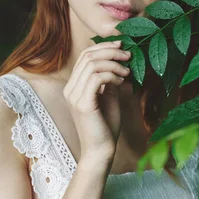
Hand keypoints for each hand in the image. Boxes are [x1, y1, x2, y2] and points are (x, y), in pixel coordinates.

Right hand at [62, 40, 130, 164]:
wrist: (101, 151)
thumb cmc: (106, 126)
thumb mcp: (109, 96)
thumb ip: (110, 79)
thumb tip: (119, 62)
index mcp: (74, 86)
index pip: (85, 56)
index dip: (103, 47)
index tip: (121, 46)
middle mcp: (70, 89)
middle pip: (88, 56)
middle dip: (110, 51)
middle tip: (128, 55)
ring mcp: (74, 96)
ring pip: (92, 65)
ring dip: (113, 64)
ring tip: (127, 72)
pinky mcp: (83, 104)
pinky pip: (96, 78)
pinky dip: (112, 75)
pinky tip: (122, 81)